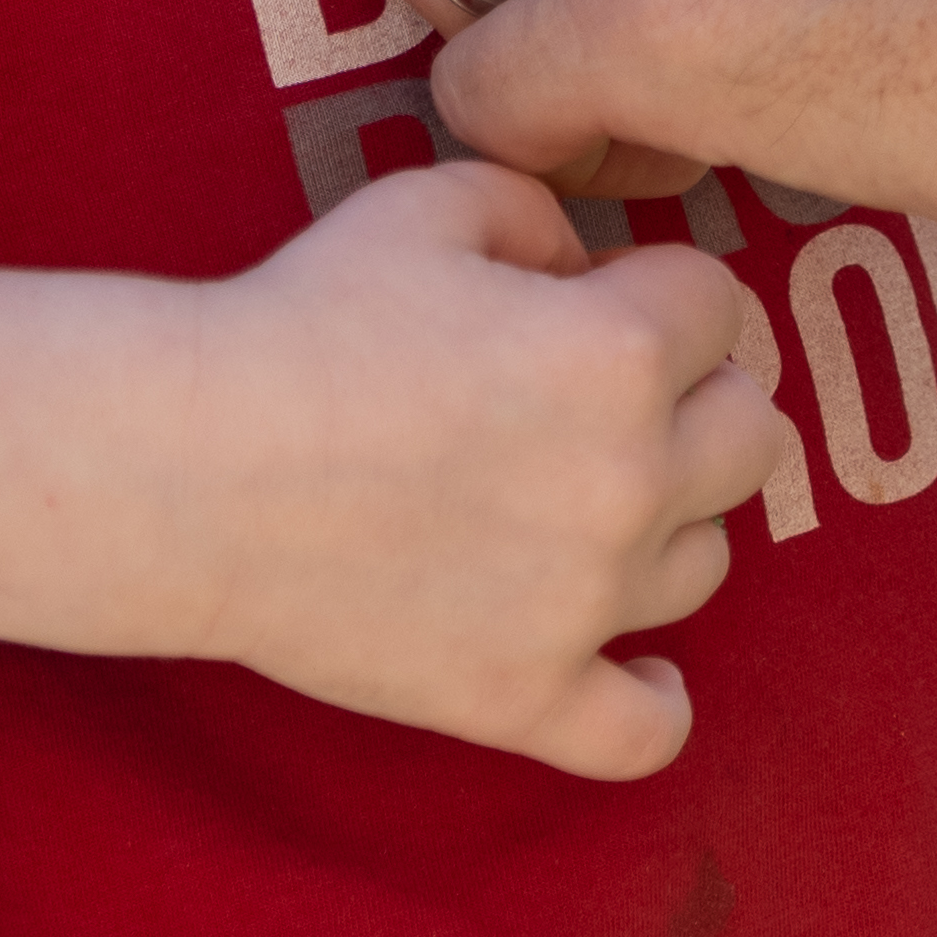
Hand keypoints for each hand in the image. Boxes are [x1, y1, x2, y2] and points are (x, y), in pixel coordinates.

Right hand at [156, 154, 798, 778]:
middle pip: (751, 432)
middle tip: (602, 405)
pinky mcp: (520, 695)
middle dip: (693, 402)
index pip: (718, 304)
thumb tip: (585, 266)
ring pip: (708, 560)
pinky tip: (632, 668)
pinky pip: (644, 733)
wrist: (185, 470)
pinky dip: (651, 703)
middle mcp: (629, 479)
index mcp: (620, 350)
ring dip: (665, 527)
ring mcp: (584, 602)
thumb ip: (540, 213)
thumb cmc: (300, 322)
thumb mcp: (432, 203)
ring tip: (578, 507)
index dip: (656, 293)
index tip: (593, 303)